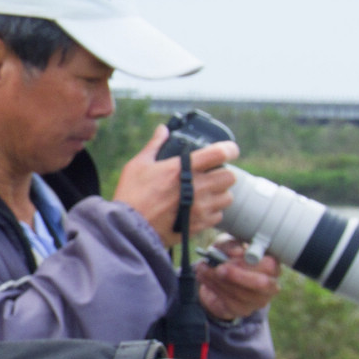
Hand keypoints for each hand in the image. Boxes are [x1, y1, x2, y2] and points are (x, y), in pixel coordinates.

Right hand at [112, 125, 239, 246]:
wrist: (128, 229)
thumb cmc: (131, 195)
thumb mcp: (138, 165)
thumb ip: (154, 145)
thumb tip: (162, 130)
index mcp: (183, 168)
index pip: (220, 153)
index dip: (229, 149)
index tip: (228, 150)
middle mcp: (197, 187)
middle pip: (230, 176)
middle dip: (222, 174)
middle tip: (211, 175)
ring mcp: (200, 207)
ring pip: (227, 197)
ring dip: (220, 194)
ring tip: (206, 194)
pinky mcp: (199, 224)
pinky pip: (218, 216)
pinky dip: (212, 212)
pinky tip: (198, 209)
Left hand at [197, 235, 280, 320]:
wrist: (217, 279)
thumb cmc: (227, 258)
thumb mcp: (226, 246)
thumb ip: (231, 245)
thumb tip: (237, 252)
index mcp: (272, 265)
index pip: (270, 265)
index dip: (250, 261)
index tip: (232, 254)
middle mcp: (270, 284)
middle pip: (262, 283)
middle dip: (238, 275)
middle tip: (219, 268)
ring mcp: (259, 300)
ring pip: (242, 293)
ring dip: (219, 280)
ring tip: (204, 269)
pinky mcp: (244, 310)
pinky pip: (230, 302)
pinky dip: (214, 288)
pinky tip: (205, 277)